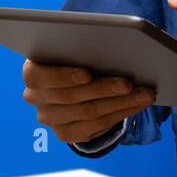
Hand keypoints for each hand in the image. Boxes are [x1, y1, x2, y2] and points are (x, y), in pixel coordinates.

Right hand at [21, 58, 157, 143]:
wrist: (68, 83)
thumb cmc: (73, 57)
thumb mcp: (71, 49)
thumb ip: (81, 48)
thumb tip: (112, 43)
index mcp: (32, 72)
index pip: (40, 76)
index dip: (64, 76)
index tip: (87, 74)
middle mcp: (35, 98)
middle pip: (72, 97)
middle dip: (104, 89)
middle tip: (128, 83)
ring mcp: (49, 118)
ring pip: (89, 113)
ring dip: (121, 103)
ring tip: (144, 94)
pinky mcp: (65, 134)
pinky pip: (97, 126)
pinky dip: (121, 113)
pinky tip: (138, 104)